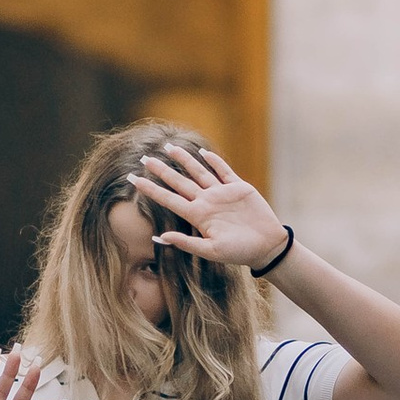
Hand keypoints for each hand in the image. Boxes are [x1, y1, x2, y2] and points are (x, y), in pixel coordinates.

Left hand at [131, 138, 290, 275]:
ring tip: (168, 148)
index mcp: (198, 216)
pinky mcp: (238, 188)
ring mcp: (221, 193)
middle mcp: (206, 202)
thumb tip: (160, 237)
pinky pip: (224, 171)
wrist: (267, 247)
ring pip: (198, 172)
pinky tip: (203, 153)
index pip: (168, 199)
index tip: (132, 179)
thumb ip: (186, 243)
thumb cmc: (239, 252)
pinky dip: (214, 161)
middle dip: (161, 170)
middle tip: (144, 157)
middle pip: (179, 182)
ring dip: (184, 160)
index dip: (150, 189)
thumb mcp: (211, 251)